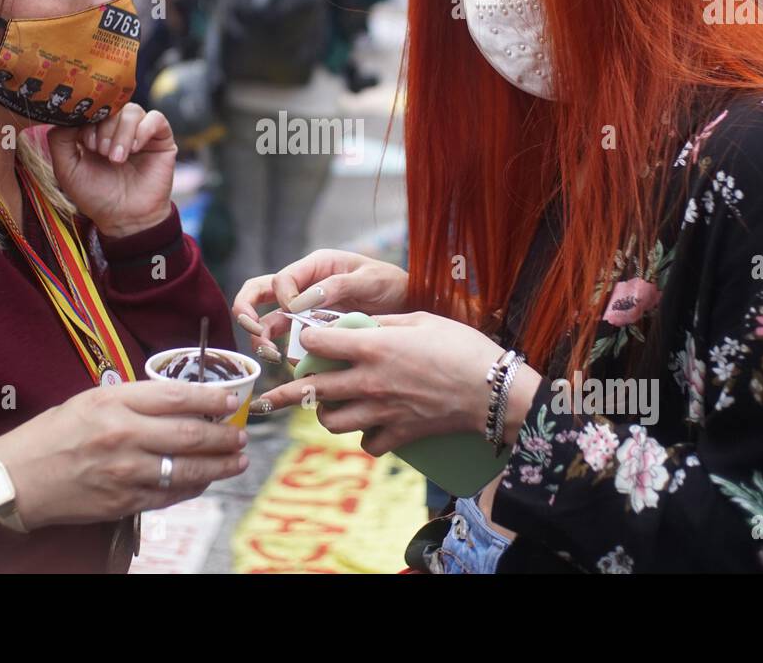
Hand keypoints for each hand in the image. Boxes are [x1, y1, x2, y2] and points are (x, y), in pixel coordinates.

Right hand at [0, 380, 248, 528]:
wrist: (18, 479)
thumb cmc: (53, 434)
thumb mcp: (92, 400)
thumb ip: (135, 399)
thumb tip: (181, 399)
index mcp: (114, 403)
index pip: (176, 396)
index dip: (211, 397)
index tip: (231, 398)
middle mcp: (123, 436)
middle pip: (190, 433)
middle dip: (223, 435)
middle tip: (240, 433)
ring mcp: (125, 472)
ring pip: (188, 469)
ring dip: (220, 465)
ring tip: (237, 459)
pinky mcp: (124, 501)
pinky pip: (171, 495)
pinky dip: (194, 487)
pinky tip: (206, 480)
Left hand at [49, 104, 175, 237]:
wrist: (125, 218)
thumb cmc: (96, 196)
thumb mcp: (67, 169)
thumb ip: (60, 140)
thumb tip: (68, 115)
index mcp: (95, 130)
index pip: (92, 107)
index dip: (88, 121)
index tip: (86, 145)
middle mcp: (118, 128)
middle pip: (112, 106)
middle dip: (104, 130)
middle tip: (102, 154)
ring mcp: (141, 132)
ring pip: (132, 110)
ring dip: (121, 134)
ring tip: (117, 158)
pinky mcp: (162, 138)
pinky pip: (156, 118)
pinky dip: (143, 130)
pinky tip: (135, 149)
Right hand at [232, 249, 408, 355]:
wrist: (408, 307)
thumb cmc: (391, 285)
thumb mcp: (370, 281)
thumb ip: (336, 287)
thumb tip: (300, 302)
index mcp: (316, 266)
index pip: (281, 279)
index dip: (282, 297)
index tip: (295, 313)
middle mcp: (304, 286)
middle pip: (258, 293)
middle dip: (248, 312)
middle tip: (256, 334)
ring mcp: (305, 309)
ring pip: (267, 320)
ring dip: (262, 338)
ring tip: (273, 355)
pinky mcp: (311, 330)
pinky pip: (288, 341)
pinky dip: (284, 353)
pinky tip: (294, 365)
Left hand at [254, 311, 540, 455]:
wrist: (493, 390)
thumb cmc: (462, 346)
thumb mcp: (420, 320)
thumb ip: (384, 324)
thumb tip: (359, 326)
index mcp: (372, 348)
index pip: (318, 345)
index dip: (307, 340)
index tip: (306, 339)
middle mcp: (369, 381)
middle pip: (311, 391)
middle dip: (284, 394)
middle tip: (268, 399)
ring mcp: (382, 411)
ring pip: (332, 422)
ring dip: (326, 414)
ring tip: (329, 406)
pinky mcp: (399, 434)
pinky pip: (368, 443)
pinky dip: (365, 437)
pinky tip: (371, 426)